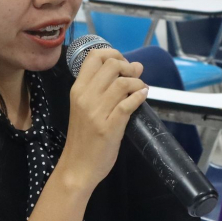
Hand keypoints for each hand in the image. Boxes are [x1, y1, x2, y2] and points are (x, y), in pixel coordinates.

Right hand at [57, 48, 147, 194]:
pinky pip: (128, 103)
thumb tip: (134, 66)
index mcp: (78, 89)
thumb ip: (104, 88)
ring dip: (137, 82)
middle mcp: (86, 97)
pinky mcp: (110, 127)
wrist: (78, 166)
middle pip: (111, 65)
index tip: (123, 63)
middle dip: (129, 67)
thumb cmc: (83, 137)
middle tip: (135, 76)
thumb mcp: (86, 107)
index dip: (113, 53)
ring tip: (141, 89)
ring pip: (122, 82)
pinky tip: (143, 97)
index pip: (94, 56)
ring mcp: (97, 112)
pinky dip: (140, 96)